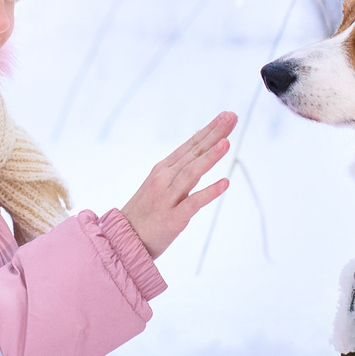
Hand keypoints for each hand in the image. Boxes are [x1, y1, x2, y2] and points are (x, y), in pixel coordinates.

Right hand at [121, 111, 236, 257]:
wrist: (122, 240)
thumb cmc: (144, 213)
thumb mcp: (159, 185)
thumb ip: (178, 170)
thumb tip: (199, 152)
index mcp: (162, 169)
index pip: (190, 145)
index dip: (209, 130)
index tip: (226, 116)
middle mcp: (164, 179)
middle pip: (193, 153)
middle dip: (214, 134)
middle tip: (231, 117)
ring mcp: (168, 198)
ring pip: (192, 173)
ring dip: (210, 157)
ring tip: (226, 142)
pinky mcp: (173, 218)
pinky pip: (193, 203)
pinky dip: (209, 192)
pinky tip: (225, 183)